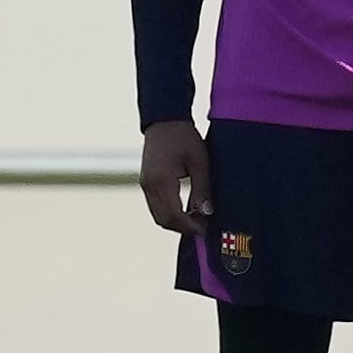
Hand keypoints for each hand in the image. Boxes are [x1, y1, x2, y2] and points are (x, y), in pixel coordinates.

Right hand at [139, 119, 211, 233]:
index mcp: (161, 181)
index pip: (173, 215)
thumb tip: (207, 213)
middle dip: (183, 228)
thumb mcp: (200, 162)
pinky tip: (188, 211)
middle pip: (163, 219)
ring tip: (199, 220)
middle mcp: (148, 186)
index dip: (189, 226)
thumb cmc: (185, 138)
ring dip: (176, 222)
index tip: (206, 231)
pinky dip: (171, 213)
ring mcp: (145, 185)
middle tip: (204, 228)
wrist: (164, 121)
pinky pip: (157, 206)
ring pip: (158, 215)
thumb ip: (203, 188)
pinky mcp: (146, 183)